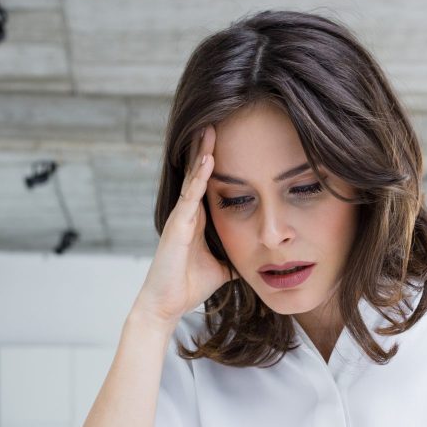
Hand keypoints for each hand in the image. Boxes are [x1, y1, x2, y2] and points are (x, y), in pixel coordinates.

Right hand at [132, 125, 232, 326]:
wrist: (166, 305)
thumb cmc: (190, 286)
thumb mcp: (224, 267)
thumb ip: (237, 255)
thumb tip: (260, 255)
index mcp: (197, 220)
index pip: (208, 185)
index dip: (215, 163)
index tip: (228, 141)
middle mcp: (187, 214)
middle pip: (198, 175)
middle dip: (207, 149)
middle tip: (216, 121)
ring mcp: (180, 218)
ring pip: (192, 180)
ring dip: (202, 154)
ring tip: (209, 129)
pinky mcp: (176, 226)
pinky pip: (190, 197)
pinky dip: (199, 178)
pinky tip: (208, 160)